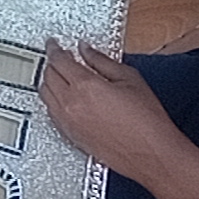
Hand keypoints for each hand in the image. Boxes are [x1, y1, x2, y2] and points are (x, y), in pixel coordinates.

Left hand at [41, 41, 189, 195]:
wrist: (152, 154)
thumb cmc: (146, 122)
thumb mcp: (128, 78)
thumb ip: (102, 60)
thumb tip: (86, 50)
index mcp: (85, 86)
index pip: (58, 60)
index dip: (54, 48)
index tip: (54, 43)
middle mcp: (71, 105)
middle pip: (48, 76)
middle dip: (52, 63)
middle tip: (61, 56)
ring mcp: (69, 124)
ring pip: (45, 95)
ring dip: (49, 82)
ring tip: (61, 75)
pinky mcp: (72, 138)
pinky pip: (51, 114)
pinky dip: (53, 101)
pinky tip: (63, 97)